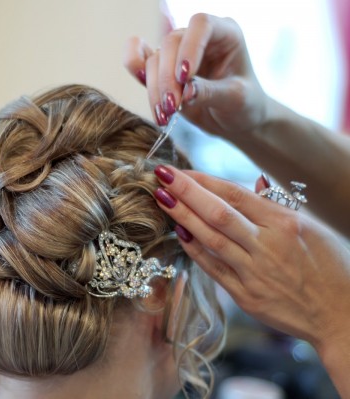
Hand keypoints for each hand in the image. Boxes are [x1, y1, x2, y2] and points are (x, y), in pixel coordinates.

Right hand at [124, 13, 267, 139]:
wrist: (236, 120)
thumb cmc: (246, 105)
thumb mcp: (236, 100)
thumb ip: (211, 92)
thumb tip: (185, 92)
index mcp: (225, 33)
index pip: (201, 25)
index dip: (190, 47)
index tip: (185, 77)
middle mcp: (198, 38)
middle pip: (171, 43)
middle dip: (167, 78)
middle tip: (172, 107)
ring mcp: (178, 53)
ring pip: (154, 60)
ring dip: (154, 89)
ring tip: (164, 116)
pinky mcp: (162, 70)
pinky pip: (139, 61)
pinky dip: (136, 72)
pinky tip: (142, 87)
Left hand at [151, 165, 349, 351]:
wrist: (343, 315)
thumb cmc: (333, 267)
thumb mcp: (313, 228)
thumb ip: (278, 206)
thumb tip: (256, 183)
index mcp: (286, 223)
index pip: (235, 194)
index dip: (203, 180)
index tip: (180, 170)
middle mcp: (268, 245)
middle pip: (218, 213)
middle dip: (186, 191)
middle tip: (161, 175)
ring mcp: (255, 272)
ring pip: (212, 239)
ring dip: (183, 217)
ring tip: (161, 199)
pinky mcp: (247, 296)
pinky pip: (214, 269)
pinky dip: (195, 250)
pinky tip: (178, 233)